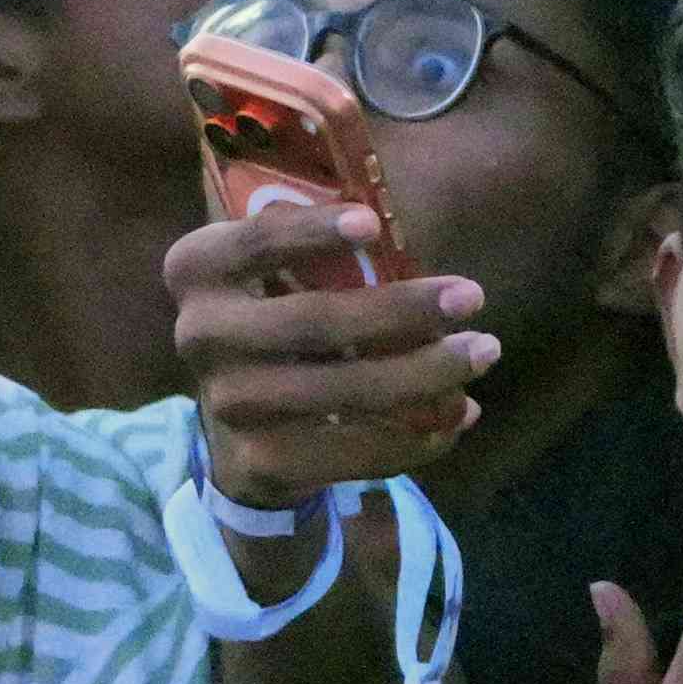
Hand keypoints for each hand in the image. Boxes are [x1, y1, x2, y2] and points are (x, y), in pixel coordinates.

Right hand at [166, 185, 500, 493]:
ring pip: (344, 389)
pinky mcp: (260, 461)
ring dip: (425, 373)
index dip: (311, 233)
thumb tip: (405, 221)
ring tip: (484, 350)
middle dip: (402, 310)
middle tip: (472, 296)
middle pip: (315, 322)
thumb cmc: (279, 311)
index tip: (374, 223)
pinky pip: (352, 449)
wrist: (239, 424)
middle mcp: (200, 335)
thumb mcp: (278, 266)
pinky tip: (460, 413)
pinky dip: (415, 433)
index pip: (254, 242)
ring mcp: (228, 404)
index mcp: (199, 267)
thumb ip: (318, 240)